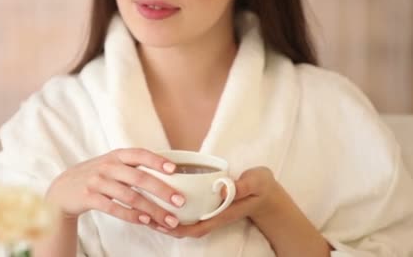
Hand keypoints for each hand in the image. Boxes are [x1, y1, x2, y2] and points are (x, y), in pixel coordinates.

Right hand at [45, 148, 184, 229]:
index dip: (157, 161)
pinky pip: (114, 208)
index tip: (174, 169)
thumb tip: (169, 172)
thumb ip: (134, 165)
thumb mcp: (112, 163)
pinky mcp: (89, 198)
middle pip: (139, 178)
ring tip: (168, 219)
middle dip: (162, 190)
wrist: (63, 188)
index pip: (140, 154)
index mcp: (117, 155)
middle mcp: (108, 166)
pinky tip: (145, 220)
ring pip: (130, 196)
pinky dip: (131, 215)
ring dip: (152, 209)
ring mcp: (98, 181)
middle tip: (180, 201)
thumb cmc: (97, 175)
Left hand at [151, 167, 276, 237]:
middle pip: (185, 229)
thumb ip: (241, 187)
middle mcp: (214, 217)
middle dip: (164, 226)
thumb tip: (221, 190)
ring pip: (184, 224)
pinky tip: (160, 202)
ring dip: (165, 220)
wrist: (268, 194)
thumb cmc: (261, 187)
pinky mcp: (208, 208)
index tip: (160, 222)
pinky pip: (188, 214)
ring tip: (145, 211)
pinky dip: (173, 212)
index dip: (177, 228)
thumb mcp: (256, 182)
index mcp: (223, 213)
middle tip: (144, 216)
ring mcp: (210, 214)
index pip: (197, 227)